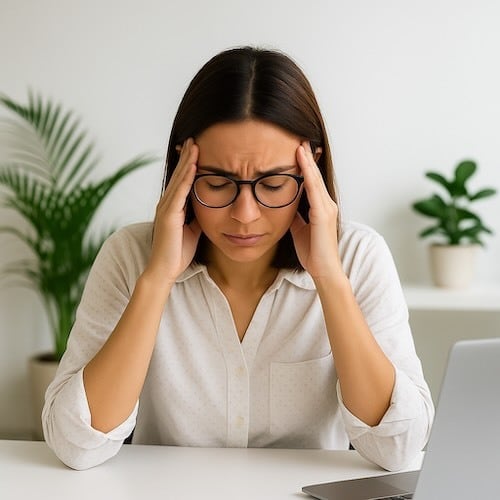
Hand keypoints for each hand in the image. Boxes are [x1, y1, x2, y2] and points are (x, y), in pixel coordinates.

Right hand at [146, 138, 200, 284]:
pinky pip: (180, 192)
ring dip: (187, 162)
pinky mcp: (168, 215)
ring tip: (194, 145)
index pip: (181, 181)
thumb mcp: (193, 230)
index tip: (196, 150)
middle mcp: (167, 204)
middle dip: (187, 157)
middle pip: (179, 175)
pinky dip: (187, 178)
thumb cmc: (177, 252)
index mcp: (172, 207)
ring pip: (179, 180)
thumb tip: (211, 207)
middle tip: (194, 138)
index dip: (188, 165)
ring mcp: (166, 208)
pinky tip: (193, 166)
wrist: (164, 270)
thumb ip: (198, 217)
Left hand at [290, 142, 342, 280]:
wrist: (323, 270)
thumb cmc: (313, 252)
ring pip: (316, 179)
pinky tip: (302, 163)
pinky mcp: (323, 215)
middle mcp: (326, 204)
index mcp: (320, 208)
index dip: (305, 166)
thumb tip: (283, 205)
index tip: (296, 149)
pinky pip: (314, 190)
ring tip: (300, 144)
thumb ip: (294, 215)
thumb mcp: (299, 229)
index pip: (311, 182)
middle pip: (315, 176)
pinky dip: (308, 175)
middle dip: (307, 158)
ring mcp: (327, 208)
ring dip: (307, 161)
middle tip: (299, 138)